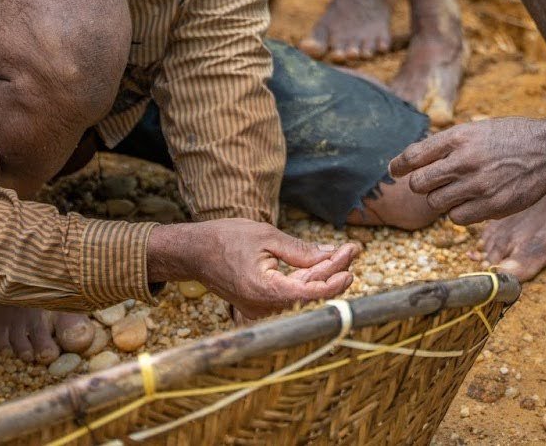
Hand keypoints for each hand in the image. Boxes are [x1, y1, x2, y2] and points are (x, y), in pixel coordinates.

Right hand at [162, 220, 359, 320]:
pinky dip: (304, 279)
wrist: (193, 252)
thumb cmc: (225, 239)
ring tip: (342, 253)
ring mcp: (259, 309)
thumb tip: (329, 256)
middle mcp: (262, 307)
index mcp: (264, 291)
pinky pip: (288, 294)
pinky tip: (321, 263)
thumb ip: (299, 250)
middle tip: (352, 249)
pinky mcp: (258, 304)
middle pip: (307, 293)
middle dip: (332, 270)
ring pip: (300, 294)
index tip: (351, 268)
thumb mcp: (266, 236)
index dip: (333, 283)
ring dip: (321, 274)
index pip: (308, 294)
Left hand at [389, 117, 545, 224]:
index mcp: (459, 136)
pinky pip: (458, 218)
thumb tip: (417, 159)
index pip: (414, 155)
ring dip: (440, 199)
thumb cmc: (511, 137)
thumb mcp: (478, 128)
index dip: (399, 165)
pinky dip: (459, 213)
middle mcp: (465, 160)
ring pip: (436, 203)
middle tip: (430, 184)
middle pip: (419, 184)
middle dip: (420, 185)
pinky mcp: (491, 206)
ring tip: (455, 191)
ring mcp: (478, 185)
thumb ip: (450, 143)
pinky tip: (471, 202)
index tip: (395, 170)